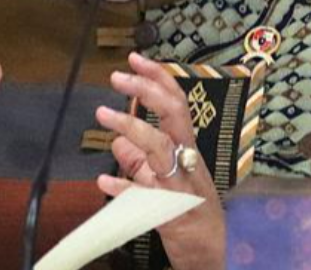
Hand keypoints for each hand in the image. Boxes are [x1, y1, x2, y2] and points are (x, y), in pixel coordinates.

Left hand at [96, 53, 225, 269]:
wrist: (207, 254)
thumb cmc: (189, 212)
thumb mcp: (163, 180)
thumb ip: (139, 161)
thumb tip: (117, 141)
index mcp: (187, 150)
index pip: (177, 105)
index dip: (158, 79)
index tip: (136, 59)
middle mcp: (188, 163)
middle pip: (173, 117)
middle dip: (147, 92)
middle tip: (118, 77)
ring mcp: (182, 186)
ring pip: (160, 150)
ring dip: (132, 129)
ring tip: (103, 115)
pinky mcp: (172, 214)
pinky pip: (146, 198)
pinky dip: (125, 188)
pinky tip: (104, 181)